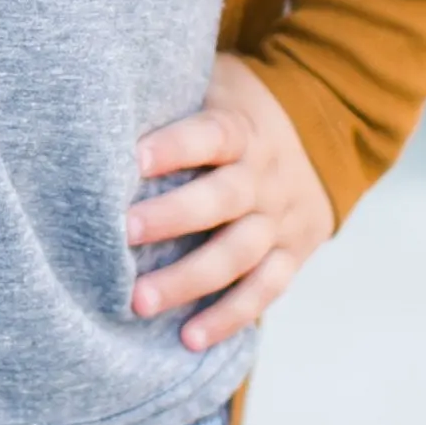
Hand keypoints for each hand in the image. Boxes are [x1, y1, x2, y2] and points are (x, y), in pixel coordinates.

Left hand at [127, 52, 335, 350]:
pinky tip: (190, 339)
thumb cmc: (238, 110)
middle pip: (223, 199)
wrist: (324, 135)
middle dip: (173, 217)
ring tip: (139, 301)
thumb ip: (175, 95)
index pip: (211, 136)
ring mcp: (279, 220)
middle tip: (125, 234)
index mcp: (244, 130)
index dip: (175, 147)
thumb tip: (101, 94)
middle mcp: (264, 177)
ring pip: (239, 253)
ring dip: (190, 280)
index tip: (133, 159)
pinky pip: (264, 290)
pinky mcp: (290, 255)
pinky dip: (229, 317)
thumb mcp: (217, 86)